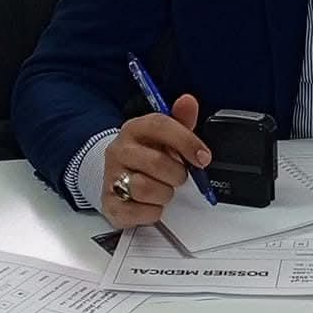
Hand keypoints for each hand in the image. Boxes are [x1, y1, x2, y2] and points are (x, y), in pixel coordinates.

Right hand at [101, 93, 209, 228]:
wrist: (120, 177)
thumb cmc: (149, 155)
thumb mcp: (167, 136)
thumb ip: (181, 120)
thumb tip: (188, 101)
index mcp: (135, 129)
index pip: (160, 126)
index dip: (186, 141)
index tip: (203, 157)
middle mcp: (119, 150)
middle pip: (156, 162)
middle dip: (177, 174)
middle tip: (179, 177)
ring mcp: (111, 176)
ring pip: (144, 187)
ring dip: (164, 194)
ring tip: (164, 190)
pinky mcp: (109, 203)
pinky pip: (136, 211)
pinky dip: (151, 211)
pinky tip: (152, 204)